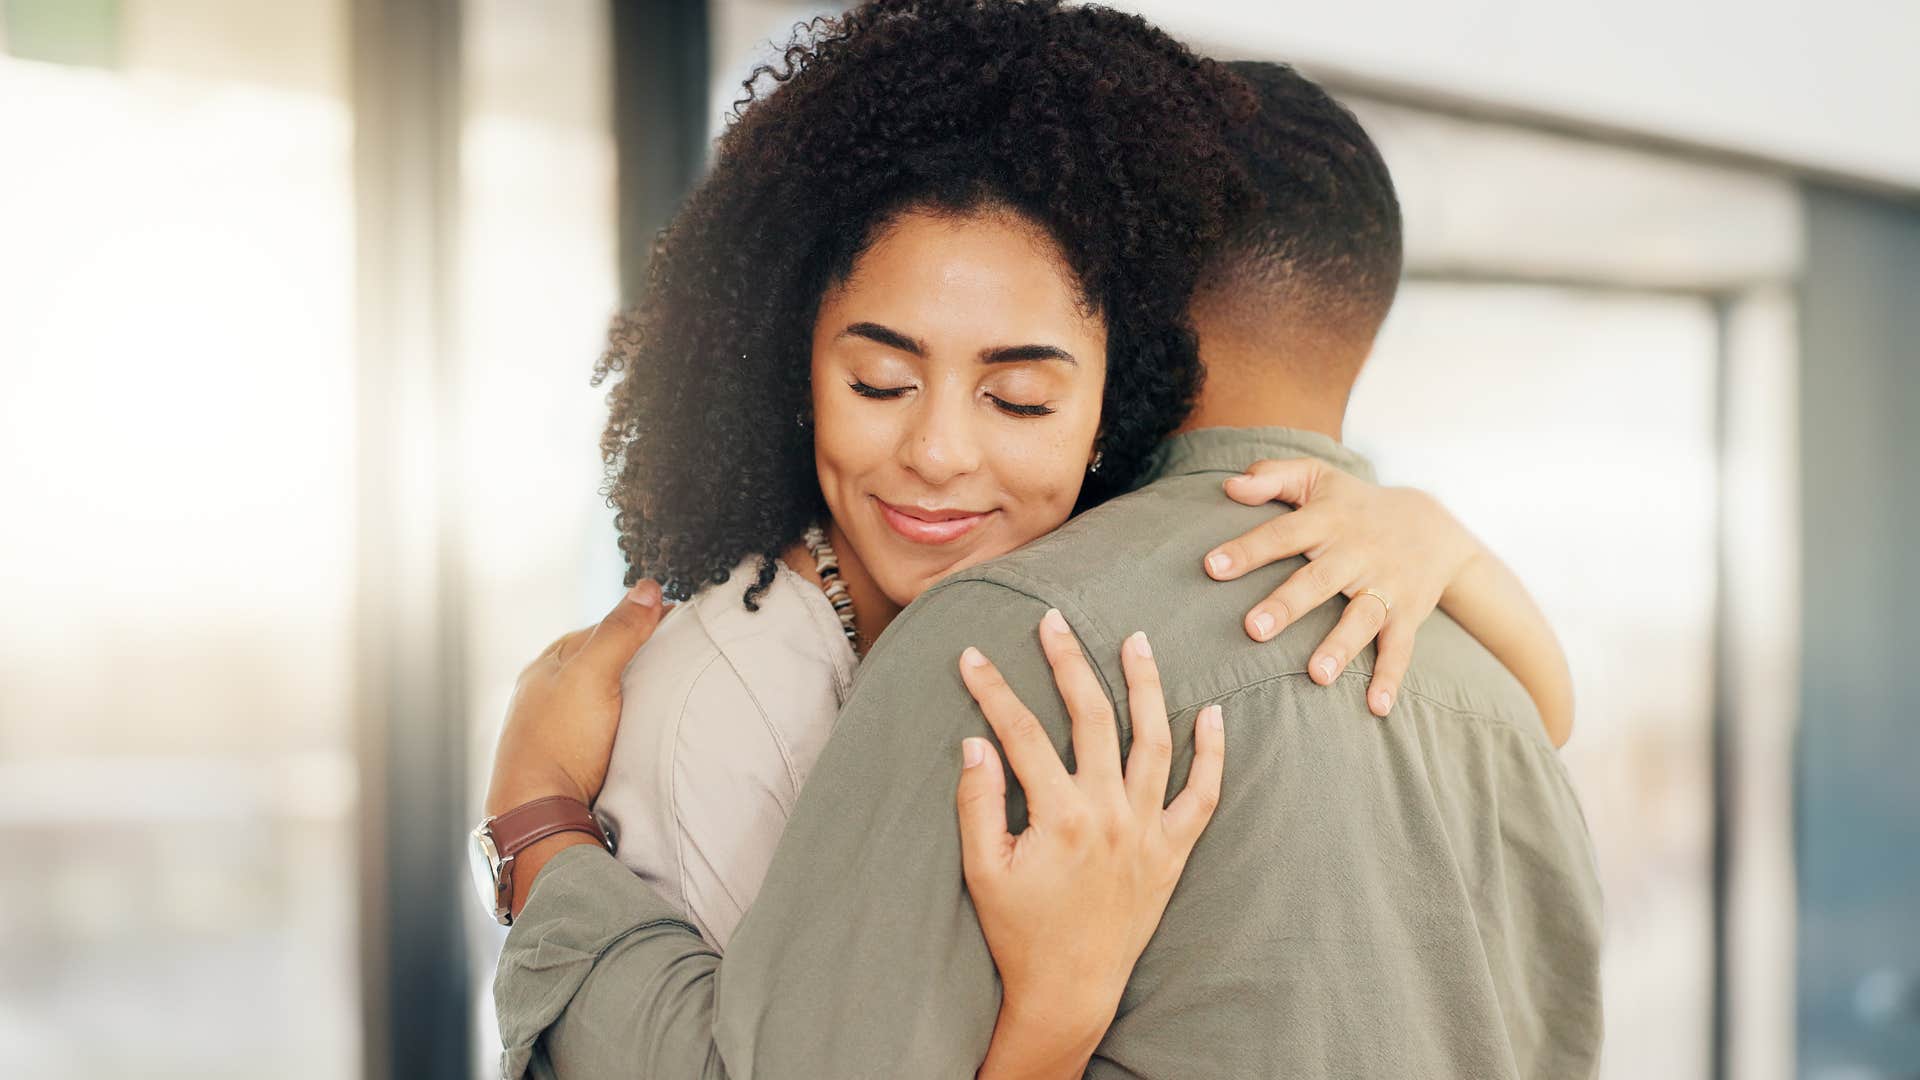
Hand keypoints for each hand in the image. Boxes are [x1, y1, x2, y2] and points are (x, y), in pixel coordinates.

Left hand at [484, 579, 667, 816]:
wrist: (538, 814)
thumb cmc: (559, 742)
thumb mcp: (593, 674)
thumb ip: (620, 631)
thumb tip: (649, 585)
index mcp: (551, 662)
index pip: (608, 626)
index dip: (646, 621)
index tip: (685, 624)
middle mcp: (550, 689)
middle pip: (609, 661)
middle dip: (643, 657)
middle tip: (685, 659)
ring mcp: (558, 724)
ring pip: (609, 695)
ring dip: (637, 693)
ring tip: (672, 694)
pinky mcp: (571, 754)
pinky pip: (608, 725)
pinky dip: (629, 720)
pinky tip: (645, 728)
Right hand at [956, 609, 1224, 1078]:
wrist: (1070, 989)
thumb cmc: (1020, 932)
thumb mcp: (983, 871)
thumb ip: (979, 803)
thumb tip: (976, 741)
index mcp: (1061, 816)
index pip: (1022, 733)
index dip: (994, 690)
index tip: (972, 656)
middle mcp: (1111, 814)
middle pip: (1093, 718)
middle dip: (1070, 662)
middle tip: (1053, 622)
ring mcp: (1148, 830)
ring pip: (1155, 740)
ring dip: (1145, 685)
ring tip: (1135, 640)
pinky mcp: (1172, 850)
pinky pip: (1202, 795)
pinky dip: (1211, 753)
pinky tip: (1210, 713)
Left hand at [1202, 458, 1482, 717]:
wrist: (1434, 524)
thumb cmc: (1353, 504)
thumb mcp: (1317, 478)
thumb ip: (1273, 477)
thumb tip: (1229, 486)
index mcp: (1328, 521)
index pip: (1283, 534)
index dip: (1249, 550)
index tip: (1212, 566)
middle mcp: (1356, 554)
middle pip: (1319, 580)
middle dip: (1288, 605)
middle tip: (1253, 629)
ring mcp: (1384, 586)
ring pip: (1361, 618)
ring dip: (1341, 647)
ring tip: (1317, 676)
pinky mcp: (1408, 613)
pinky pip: (1400, 648)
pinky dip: (1391, 677)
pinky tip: (1377, 707)